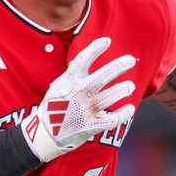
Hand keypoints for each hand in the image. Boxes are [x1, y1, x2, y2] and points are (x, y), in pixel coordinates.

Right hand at [21, 37, 136, 161]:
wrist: (45, 134)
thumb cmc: (55, 105)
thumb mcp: (59, 85)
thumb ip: (74, 74)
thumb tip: (92, 54)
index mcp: (68, 82)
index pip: (82, 60)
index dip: (95, 49)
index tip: (107, 41)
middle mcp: (77, 94)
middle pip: (101, 77)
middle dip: (118, 66)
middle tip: (130, 60)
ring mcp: (85, 111)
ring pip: (110, 97)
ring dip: (123, 89)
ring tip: (130, 85)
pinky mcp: (91, 126)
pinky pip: (113, 119)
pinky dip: (124, 113)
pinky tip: (130, 107)